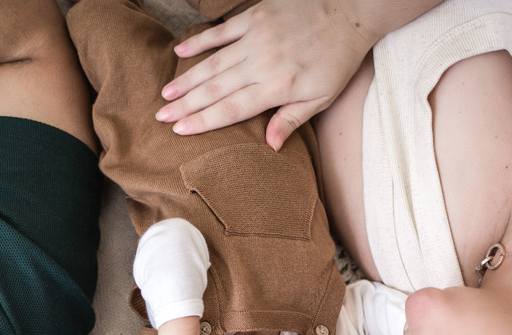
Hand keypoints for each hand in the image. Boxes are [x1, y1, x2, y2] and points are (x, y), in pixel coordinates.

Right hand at [155, 0, 375, 150]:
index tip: (180, 131)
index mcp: (277, 87)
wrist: (350, 12)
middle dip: (185, 105)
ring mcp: (256, 38)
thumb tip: (269, 145)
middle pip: (215, 90)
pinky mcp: (256, 16)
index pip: (231, 110)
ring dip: (186, 79)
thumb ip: (292, 119)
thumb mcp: (322, 98)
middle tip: (161, 116)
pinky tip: (180, 52)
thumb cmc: (338, 60)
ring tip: (166, 93)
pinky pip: (221, 31)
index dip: (203, 121)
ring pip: (213, 64)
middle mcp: (261, 64)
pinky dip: (200, 42)